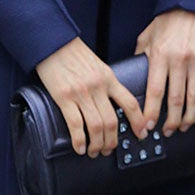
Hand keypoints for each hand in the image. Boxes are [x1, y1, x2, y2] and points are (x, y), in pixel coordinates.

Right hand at [36, 38, 148, 157]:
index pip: (130, 103)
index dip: (138, 121)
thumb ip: (105, 83)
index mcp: (109, 78)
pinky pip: (75, 124)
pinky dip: (79, 140)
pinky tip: (80, 147)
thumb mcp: (98, 66)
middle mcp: (98, 87)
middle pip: (112, 121)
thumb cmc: (73, 54)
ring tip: (95, 151)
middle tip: (109, 149)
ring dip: (97, 144)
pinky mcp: (63, 97)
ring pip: (96, 126)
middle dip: (112, 141)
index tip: (141, 133)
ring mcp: (81, 92)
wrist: (52, 42)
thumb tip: (111, 104)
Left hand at [135, 11, 194, 137]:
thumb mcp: (147, 38)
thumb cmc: (168, 21)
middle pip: (176, 100)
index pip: (155, 91)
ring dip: (189, 117)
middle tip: (167, 131)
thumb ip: (141, 59)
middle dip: (171, 121)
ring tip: (183, 126)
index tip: (148, 125)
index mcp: (161, 56)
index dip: (151, 113)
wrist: (192, 6)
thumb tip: (134, 78)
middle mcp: (180, 60)